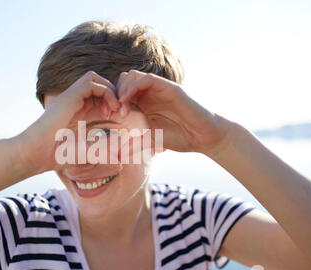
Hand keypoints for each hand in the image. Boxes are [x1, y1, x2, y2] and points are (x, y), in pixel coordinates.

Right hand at [14, 71, 120, 174]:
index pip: (97, 93)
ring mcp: (70, 97)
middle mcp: (72, 100)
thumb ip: (102, 153)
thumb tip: (120, 163)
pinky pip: (92, 84)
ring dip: (111, 91)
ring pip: (95, 79)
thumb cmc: (56, 156)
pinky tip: (110, 110)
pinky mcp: (69, 97)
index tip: (118, 118)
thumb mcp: (86, 152)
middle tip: (121, 112)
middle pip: (97, 82)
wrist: (36, 152)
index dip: (111, 101)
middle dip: (114, 94)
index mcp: (75, 109)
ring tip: (116, 109)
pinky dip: (106, 93)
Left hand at [116, 70, 234, 156]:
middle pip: (123, 80)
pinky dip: (132, 88)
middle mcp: (150, 92)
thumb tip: (118, 152)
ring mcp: (160, 88)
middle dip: (113, 94)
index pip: (121, 91)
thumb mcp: (151, 138)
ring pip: (132, 76)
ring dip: (121, 90)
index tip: (107, 117)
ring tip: (120, 108)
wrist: (203, 137)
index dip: (111, 101)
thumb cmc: (180, 138)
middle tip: (111, 112)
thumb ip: (135, 139)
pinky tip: (127, 102)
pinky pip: (146, 79)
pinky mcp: (169, 87)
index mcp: (145, 102)